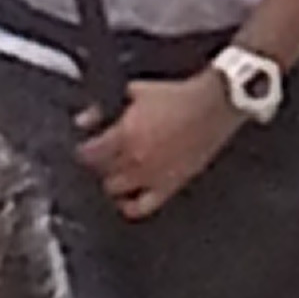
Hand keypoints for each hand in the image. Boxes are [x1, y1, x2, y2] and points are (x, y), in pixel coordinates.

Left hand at [75, 72, 238, 221]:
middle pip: (101, 171)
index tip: (86, 146)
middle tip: (103, 155)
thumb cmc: (180, 95)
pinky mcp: (168, 186)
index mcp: (124, 135)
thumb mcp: (138, 90)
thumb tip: (84, 119)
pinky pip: (140, 207)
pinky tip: (126, 199)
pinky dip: (129, 206)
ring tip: (114, 172)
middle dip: (99, 162)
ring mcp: (150, 176)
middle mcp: (133, 160)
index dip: (84, 149)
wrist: (213, 104)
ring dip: (111, 180)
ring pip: (115, 190)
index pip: (88, 154)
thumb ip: (107, 105)